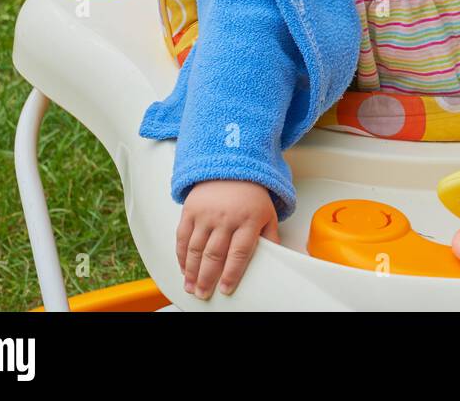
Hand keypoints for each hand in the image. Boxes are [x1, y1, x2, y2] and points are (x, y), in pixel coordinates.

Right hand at [177, 179, 280, 299]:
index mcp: (248, 219)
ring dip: (191, 272)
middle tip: (204, 294)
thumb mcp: (268, 213)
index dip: (231, 274)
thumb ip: (270, 237)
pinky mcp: (191, 210)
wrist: (231, 165)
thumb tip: (278, 259)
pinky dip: (181, 255)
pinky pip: (183, 237)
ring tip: (192, 287)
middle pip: (214, 254)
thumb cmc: (251, 194)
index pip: (239, 252)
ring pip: (195, 249)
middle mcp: (226, 217)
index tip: (226, 289)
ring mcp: (206, 214)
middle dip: (207, 279)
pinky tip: (183, 268)